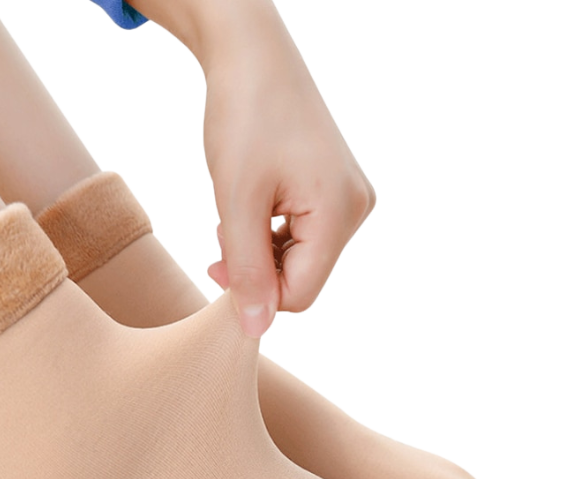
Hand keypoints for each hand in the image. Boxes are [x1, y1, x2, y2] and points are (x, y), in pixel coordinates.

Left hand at [198, 6, 376, 337]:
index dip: (256, 294)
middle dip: (258, 268)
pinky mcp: (336, 189)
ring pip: (301, 258)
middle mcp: (355, 209)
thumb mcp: (237, 202)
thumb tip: (255, 330)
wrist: (251, 53)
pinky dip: (272, 232)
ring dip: (261, 250)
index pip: (300, 292)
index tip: (216, 267)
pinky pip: (304, 234)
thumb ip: (247, 270)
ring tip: (235, 214)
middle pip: (303, 277)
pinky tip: (252, 206)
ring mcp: (349, 198)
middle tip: (221, 238)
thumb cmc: (244, 116)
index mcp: (340, 213)